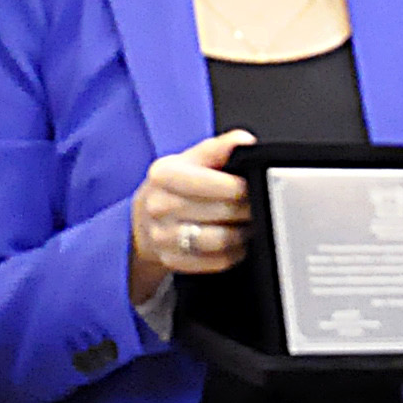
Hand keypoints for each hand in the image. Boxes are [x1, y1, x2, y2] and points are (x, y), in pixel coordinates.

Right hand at [130, 130, 255, 301]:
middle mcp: (159, 206)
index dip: (241, 187)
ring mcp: (162, 236)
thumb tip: (244, 141)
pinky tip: (236, 242)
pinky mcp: (172, 260)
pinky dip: (234, 253)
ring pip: (221, 240)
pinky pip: (217, 262)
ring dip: (243, 233)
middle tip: (257, 205)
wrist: (145, 218)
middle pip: (223, 211)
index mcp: (164, 174)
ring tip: (247, 223)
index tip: (252, 185)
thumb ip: (220, 148)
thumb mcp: (192, 159)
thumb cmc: (175, 186)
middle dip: (248, 209)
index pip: (214, 183)